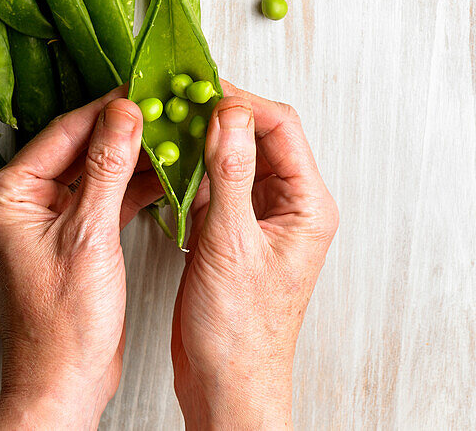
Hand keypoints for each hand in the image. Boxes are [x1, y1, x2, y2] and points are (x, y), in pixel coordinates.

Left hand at [0, 89, 158, 430]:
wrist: (64, 385)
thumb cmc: (62, 327)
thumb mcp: (90, 237)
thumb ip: (108, 168)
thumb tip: (124, 114)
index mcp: (7, 193)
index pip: (64, 132)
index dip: (108, 109)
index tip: (144, 90)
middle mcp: (20, 200)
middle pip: (80, 146)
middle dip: (125, 130)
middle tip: (165, 108)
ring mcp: (46, 217)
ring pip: (96, 170)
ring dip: (134, 156)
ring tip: (173, 134)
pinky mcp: (71, 235)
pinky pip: (104, 196)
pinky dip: (134, 186)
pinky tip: (167, 173)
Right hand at [171, 83, 338, 430]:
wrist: (228, 386)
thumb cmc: (241, 334)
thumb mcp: (232, 244)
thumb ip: (231, 173)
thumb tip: (229, 114)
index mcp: (307, 205)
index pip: (280, 127)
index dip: (241, 102)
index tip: (202, 90)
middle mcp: (289, 206)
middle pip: (259, 134)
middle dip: (220, 115)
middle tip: (181, 100)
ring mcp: (261, 218)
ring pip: (236, 156)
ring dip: (204, 139)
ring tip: (170, 124)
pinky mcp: (235, 231)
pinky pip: (218, 183)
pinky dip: (194, 169)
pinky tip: (169, 164)